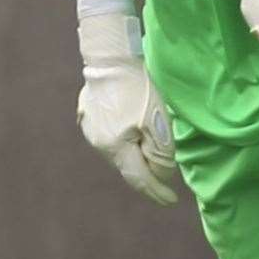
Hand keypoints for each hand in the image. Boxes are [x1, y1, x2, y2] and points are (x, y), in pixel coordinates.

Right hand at [76, 13, 178, 204]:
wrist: (110, 57)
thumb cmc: (137, 89)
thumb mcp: (158, 123)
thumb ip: (162, 154)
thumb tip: (160, 173)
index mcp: (115, 147)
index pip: (139, 179)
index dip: (157, 192)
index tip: (171, 201)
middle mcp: (98, 143)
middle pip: (128, 166)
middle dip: (147, 175)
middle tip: (165, 182)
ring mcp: (89, 128)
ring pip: (118, 152)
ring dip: (135, 156)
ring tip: (151, 158)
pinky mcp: (87, 114)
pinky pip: (110, 135)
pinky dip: (125, 141)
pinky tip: (133, 135)